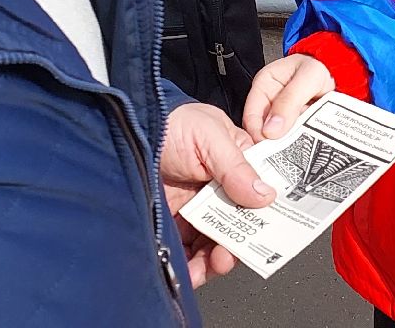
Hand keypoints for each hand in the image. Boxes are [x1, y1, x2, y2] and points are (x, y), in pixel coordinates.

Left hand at [161, 102, 275, 286]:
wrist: (128, 130)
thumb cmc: (173, 122)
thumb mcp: (210, 136)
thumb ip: (236, 167)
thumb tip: (266, 196)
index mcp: (238, 167)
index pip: (259, 196)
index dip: (266, 216)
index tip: (266, 234)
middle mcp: (222, 191)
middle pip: (239, 226)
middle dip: (238, 245)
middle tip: (229, 255)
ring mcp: (198, 209)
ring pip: (216, 243)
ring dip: (216, 260)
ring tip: (211, 267)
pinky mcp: (176, 222)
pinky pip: (189, 251)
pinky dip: (192, 266)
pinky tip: (191, 272)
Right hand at [244, 54, 335, 140]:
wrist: (340, 69)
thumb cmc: (321, 65)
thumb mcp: (308, 77)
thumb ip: (289, 101)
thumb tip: (271, 129)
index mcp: (264, 84)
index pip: (251, 115)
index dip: (257, 133)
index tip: (269, 146)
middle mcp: (271, 102)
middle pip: (263, 130)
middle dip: (273, 143)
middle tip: (285, 152)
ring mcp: (284, 115)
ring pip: (280, 137)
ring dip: (289, 144)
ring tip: (299, 148)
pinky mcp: (296, 124)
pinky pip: (295, 138)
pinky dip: (300, 143)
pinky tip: (308, 145)